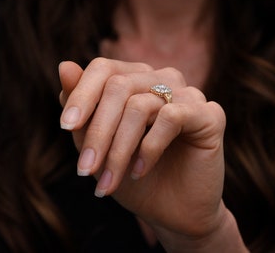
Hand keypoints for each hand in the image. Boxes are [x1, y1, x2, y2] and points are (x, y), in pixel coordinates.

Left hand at [59, 57, 226, 241]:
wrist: (172, 209)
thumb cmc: (132, 174)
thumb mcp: (99, 143)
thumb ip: (83, 106)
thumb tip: (64, 66)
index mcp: (138, 81)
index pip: (104, 68)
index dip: (82, 95)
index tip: (65, 127)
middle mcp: (164, 80)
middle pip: (119, 86)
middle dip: (98, 132)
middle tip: (85, 169)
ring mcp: (189, 95)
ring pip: (140, 105)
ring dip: (118, 149)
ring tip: (109, 181)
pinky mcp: (210, 114)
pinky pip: (171, 118)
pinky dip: (149, 148)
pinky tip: (140, 171)